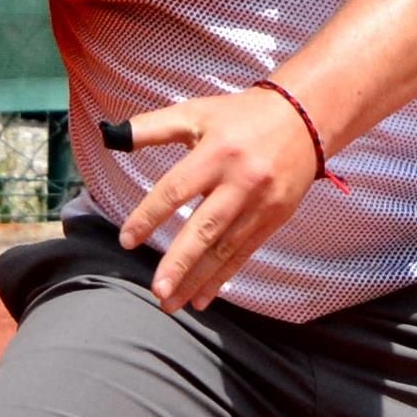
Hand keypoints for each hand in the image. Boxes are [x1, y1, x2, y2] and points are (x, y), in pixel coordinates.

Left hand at [115, 86, 321, 310]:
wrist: (304, 119)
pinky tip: (202, 298)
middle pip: (205, 228)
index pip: (176, 190)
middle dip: (180, 263)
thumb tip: (112, 137)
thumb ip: (152, 127)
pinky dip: (222, 278)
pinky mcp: (274, 218)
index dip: (149, 216)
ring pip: (225, 249)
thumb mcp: (196, 112)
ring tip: (172, 303)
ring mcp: (260, 203)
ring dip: (198, 280)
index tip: (127, 240)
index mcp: (216, 153)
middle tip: (157, 291)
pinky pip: (243, 253)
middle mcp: (240, 182)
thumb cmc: (240, 116)